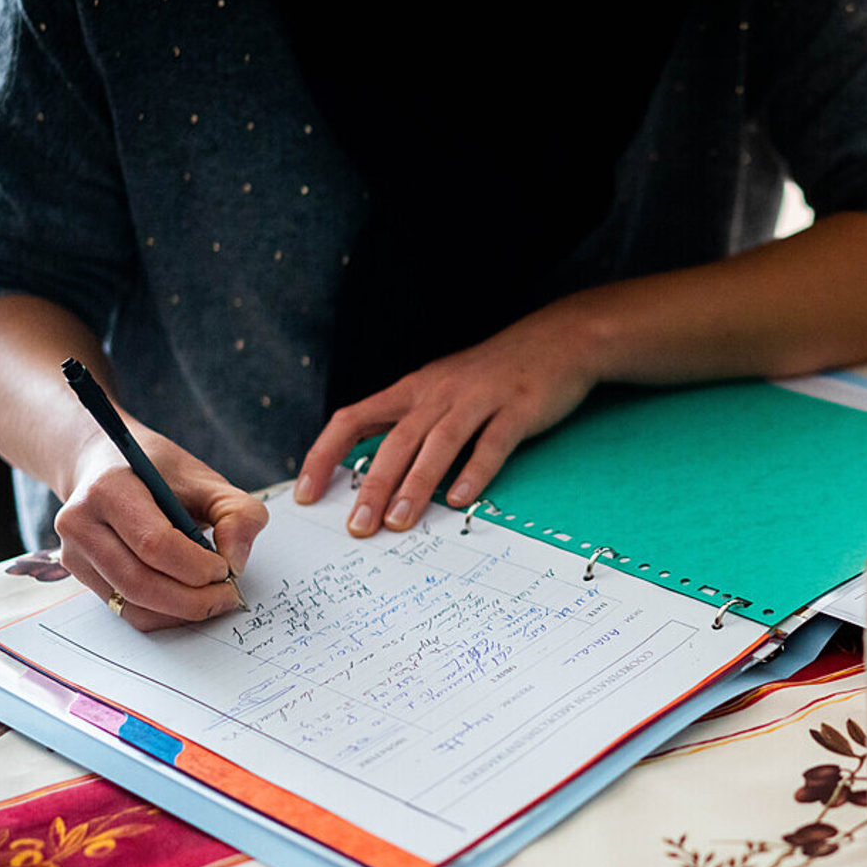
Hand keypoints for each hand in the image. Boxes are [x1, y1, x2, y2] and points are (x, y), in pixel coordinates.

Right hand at [54, 429, 268, 630]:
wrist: (108, 466)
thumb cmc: (162, 474)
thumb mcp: (209, 481)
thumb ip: (238, 515)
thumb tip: (235, 564)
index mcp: (109, 489)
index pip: (154, 544)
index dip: (196, 566)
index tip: (226, 569)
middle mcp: (80, 523)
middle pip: (139, 582)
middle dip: (193, 599)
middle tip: (228, 595)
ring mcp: (73, 552)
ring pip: (131, 605)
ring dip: (181, 613)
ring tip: (213, 599)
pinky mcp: (80, 575)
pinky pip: (125, 612)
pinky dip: (164, 616)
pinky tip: (189, 602)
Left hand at [295, 301, 600, 533]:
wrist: (559, 339)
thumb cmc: (494, 374)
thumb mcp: (441, 389)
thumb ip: (411, 424)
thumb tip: (377, 473)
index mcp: (412, 390)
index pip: (353, 420)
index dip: (325, 456)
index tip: (308, 494)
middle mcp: (438, 393)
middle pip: (395, 441)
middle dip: (373, 486)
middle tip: (359, 527)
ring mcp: (478, 400)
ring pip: (438, 444)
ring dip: (416, 486)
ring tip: (399, 523)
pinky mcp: (517, 409)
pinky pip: (491, 444)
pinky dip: (475, 472)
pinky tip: (460, 499)